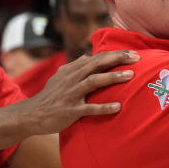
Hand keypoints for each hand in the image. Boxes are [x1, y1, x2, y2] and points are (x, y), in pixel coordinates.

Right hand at [23, 50, 137, 134]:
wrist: (32, 114)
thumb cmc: (49, 95)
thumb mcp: (60, 77)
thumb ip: (74, 66)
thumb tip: (87, 57)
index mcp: (73, 70)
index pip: (97, 58)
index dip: (115, 54)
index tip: (132, 52)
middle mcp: (72, 79)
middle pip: (97, 64)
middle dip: (117, 59)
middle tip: (136, 58)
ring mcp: (71, 94)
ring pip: (93, 82)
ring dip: (112, 78)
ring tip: (130, 76)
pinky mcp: (70, 110)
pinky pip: (89, 108)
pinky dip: (104, 107)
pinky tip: (117, 107)